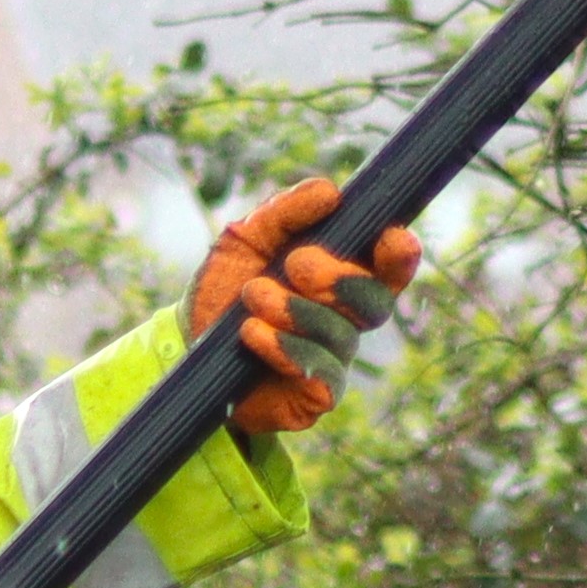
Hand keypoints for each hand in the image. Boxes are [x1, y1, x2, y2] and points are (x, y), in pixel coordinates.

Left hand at [189, 177, 423, 435]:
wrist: (186, 342)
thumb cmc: (226, 285)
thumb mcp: (247, 238)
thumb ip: (286, 213)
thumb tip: (331, 192)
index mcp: (342, 278)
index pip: (389, 270)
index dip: (400, 256)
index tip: (391, 238)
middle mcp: (346, 320)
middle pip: (376, 304)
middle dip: (341, 281)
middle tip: (297, 264)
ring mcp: (334, 360)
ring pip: (342, 336)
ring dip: (295, 311)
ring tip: (252, 295)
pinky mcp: (314, 396)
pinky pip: (321, 373)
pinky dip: (285, 347)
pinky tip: (251, 332)